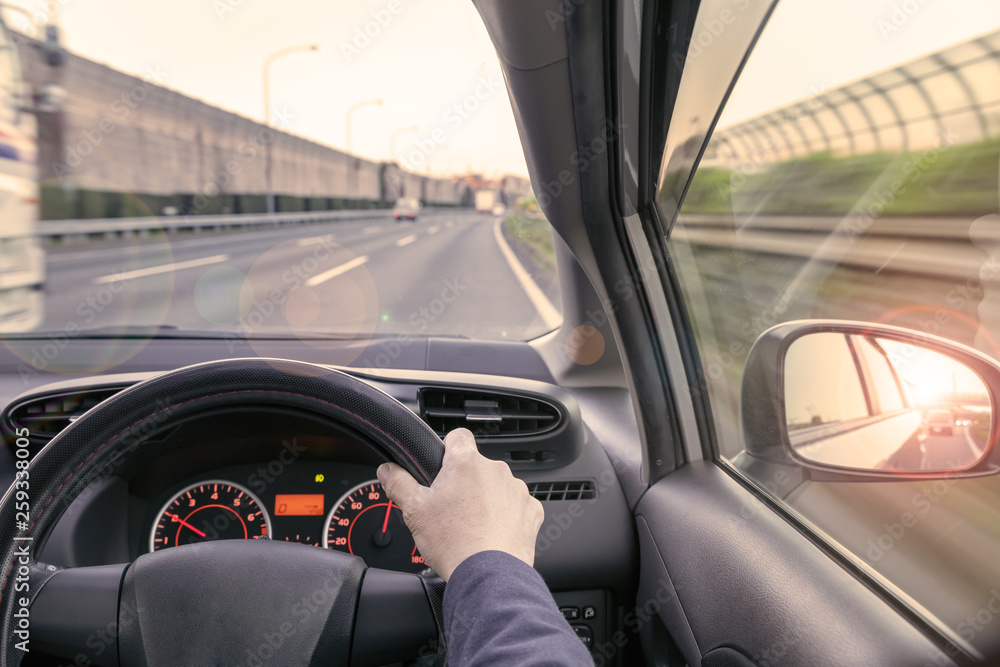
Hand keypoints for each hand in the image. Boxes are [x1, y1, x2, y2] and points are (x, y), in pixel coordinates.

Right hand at [376, 428, 544, 580]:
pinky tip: (493, 533)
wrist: (488, 575)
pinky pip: (517, 506)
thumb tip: (387, 470)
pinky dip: (507, 516)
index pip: (458, 437)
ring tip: (472, 525)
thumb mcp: (414, 511)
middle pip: (476, 467)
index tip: (443, 465)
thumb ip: (398, 483)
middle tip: (451, 508)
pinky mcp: (531, 510)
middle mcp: (495, 471)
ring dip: (487, 499)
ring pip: (497, 486)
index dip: (447, 449)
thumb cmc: (454, 543)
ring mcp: (516, 490)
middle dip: (465, 482)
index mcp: (466, 464)